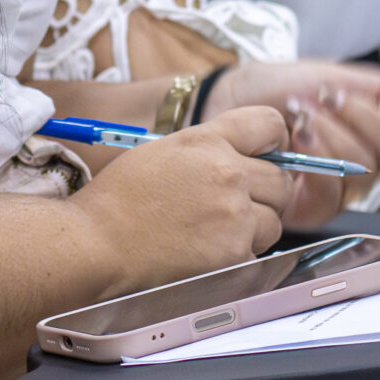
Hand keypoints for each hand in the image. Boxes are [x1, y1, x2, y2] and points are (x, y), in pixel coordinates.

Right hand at [71, 106, 295, 296]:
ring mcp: (234, 216)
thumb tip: (246, 157)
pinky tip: (208, 252)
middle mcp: (228, 173)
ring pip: (274, 221)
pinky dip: (239, 255)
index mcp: (208, 140)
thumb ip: (210, 149)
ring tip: (217, 231)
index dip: (275, 141)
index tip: (268, 154)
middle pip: (281, 181)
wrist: (98, 242)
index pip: (270, 124)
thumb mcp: (165, 151)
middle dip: (267, 194)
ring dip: (255, 227)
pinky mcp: (234, 254)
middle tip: (240, 204)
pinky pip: (256, 253)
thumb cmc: (121, 198)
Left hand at [201, 62, 379, 224]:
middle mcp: (365, 166)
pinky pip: (331, 194)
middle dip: (362, 117)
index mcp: (378, 133)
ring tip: (301, 112)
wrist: (223, 99)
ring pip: (365, 169)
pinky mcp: (307, 209)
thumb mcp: (331, 75)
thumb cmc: (273, 87)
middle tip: (328, 98)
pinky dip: (315, 157)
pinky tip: (293, 136)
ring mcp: (338, 190)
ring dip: (332, 132)